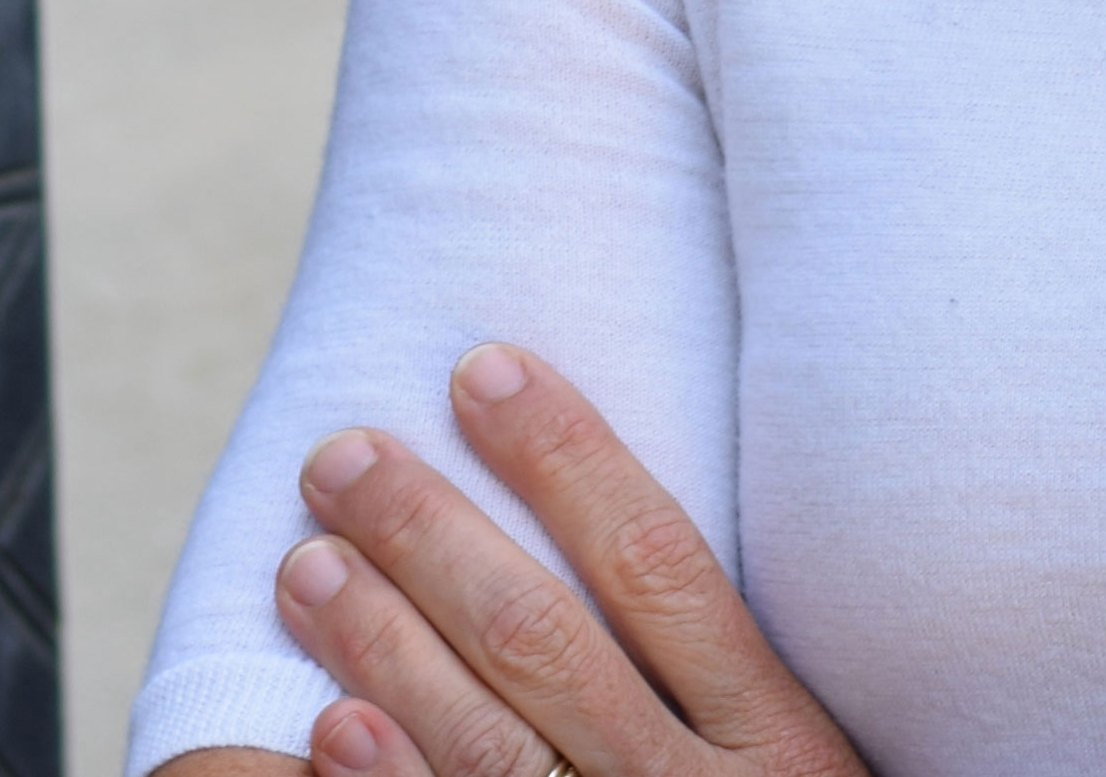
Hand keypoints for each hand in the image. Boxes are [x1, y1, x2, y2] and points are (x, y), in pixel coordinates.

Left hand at [266, 342, 868, 776]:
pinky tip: (331, 728)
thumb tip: (599, 518)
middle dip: (430, 534)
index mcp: (776, 739)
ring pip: (487, 743)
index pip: (659, 563)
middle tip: (341, 455)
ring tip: (307, 562)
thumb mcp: (798, 760)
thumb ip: (720, 668)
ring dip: (382, 644)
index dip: (567, 455)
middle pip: (544, 641)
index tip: (482, 367)